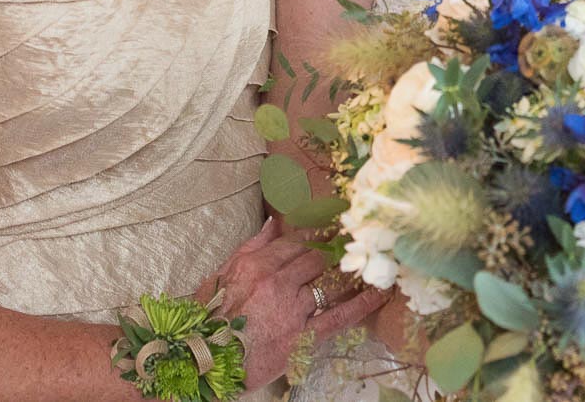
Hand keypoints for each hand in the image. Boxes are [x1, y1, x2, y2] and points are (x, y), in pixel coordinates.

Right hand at [201, 217, 389, 384]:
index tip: (336, 222)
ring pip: (330, 281)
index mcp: (256, 264)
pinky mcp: (302, 336)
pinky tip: (379, 293)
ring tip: (373, 258)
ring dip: (352, 269)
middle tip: (359, 236)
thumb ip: (250, 247)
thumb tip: (273, 223)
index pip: (297, 241)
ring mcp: (291, 308)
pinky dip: (362, 303)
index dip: (320, 231)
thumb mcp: (219, 276)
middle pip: (317, 257)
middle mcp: (276, 281)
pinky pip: (339, 315)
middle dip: (339, 246)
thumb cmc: (208, 320)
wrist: (205, 361)